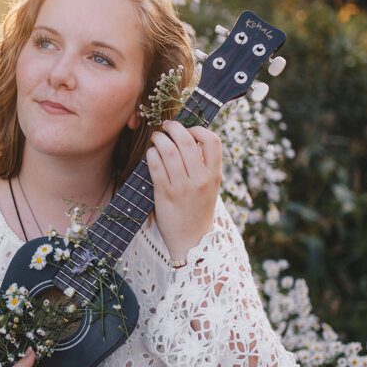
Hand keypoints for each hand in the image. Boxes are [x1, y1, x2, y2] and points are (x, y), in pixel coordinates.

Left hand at [146, 120, 222, 262]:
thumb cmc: (198, 209)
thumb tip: (189, 138)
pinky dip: (152, 154)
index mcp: (214, 175)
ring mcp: (182, 187)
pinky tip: (151, 153)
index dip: (199, 129)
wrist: (192, 240)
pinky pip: (156, 166)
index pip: (213, 141)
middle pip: (187, 141)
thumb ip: (204, 165)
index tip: (189, 129)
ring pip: (169, 151)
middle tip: (166, 126)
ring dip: (160, 139)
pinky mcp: (165, 194)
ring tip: (157, 138)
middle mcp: (200, 179)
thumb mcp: (210, 187)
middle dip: (174, 128)